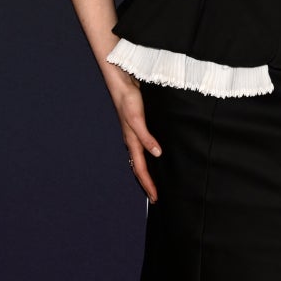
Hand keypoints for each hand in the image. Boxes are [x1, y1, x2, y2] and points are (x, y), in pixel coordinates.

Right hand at [106, 63, 161, 202]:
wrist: (123, 83)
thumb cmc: (128, 99)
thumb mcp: (137, 118)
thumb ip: (146, 136)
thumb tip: (157, 154)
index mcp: (132, 141)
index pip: (141, 169)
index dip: (148, 184)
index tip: (155, 198)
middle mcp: (133, 141)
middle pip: (140, 168)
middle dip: (147, 184)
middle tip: (155, 198)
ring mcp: (135, 135)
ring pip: (141, 160)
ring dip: (148, 173)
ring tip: (155, 184)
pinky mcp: (140, 127)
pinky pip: (144, 149)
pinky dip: (149, 159)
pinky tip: (155, 158)